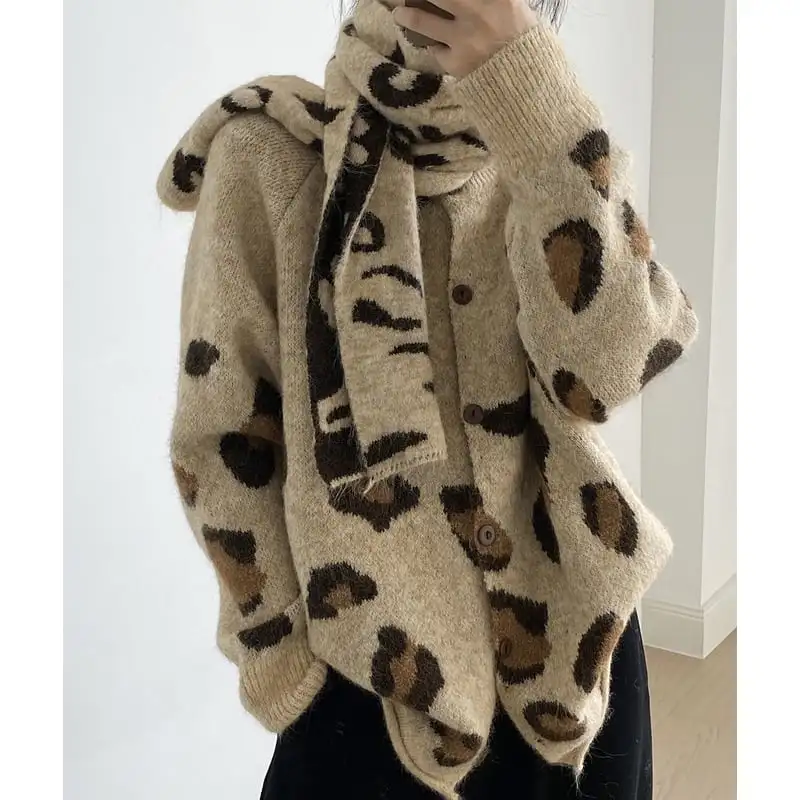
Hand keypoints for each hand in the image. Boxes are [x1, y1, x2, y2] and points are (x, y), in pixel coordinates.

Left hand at [392, 0, 538, 77]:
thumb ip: (498, 4)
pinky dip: (431, 44)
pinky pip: (434, 49)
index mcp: (501, 0)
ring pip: (423, 20)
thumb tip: (475, 4)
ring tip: (400, 13)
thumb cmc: (527, 48)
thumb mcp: (519, 13)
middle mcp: (477, 13)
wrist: (527, 91)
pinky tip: (427, 41)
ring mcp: (463, 39)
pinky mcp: (455, 63)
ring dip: (408, 14)